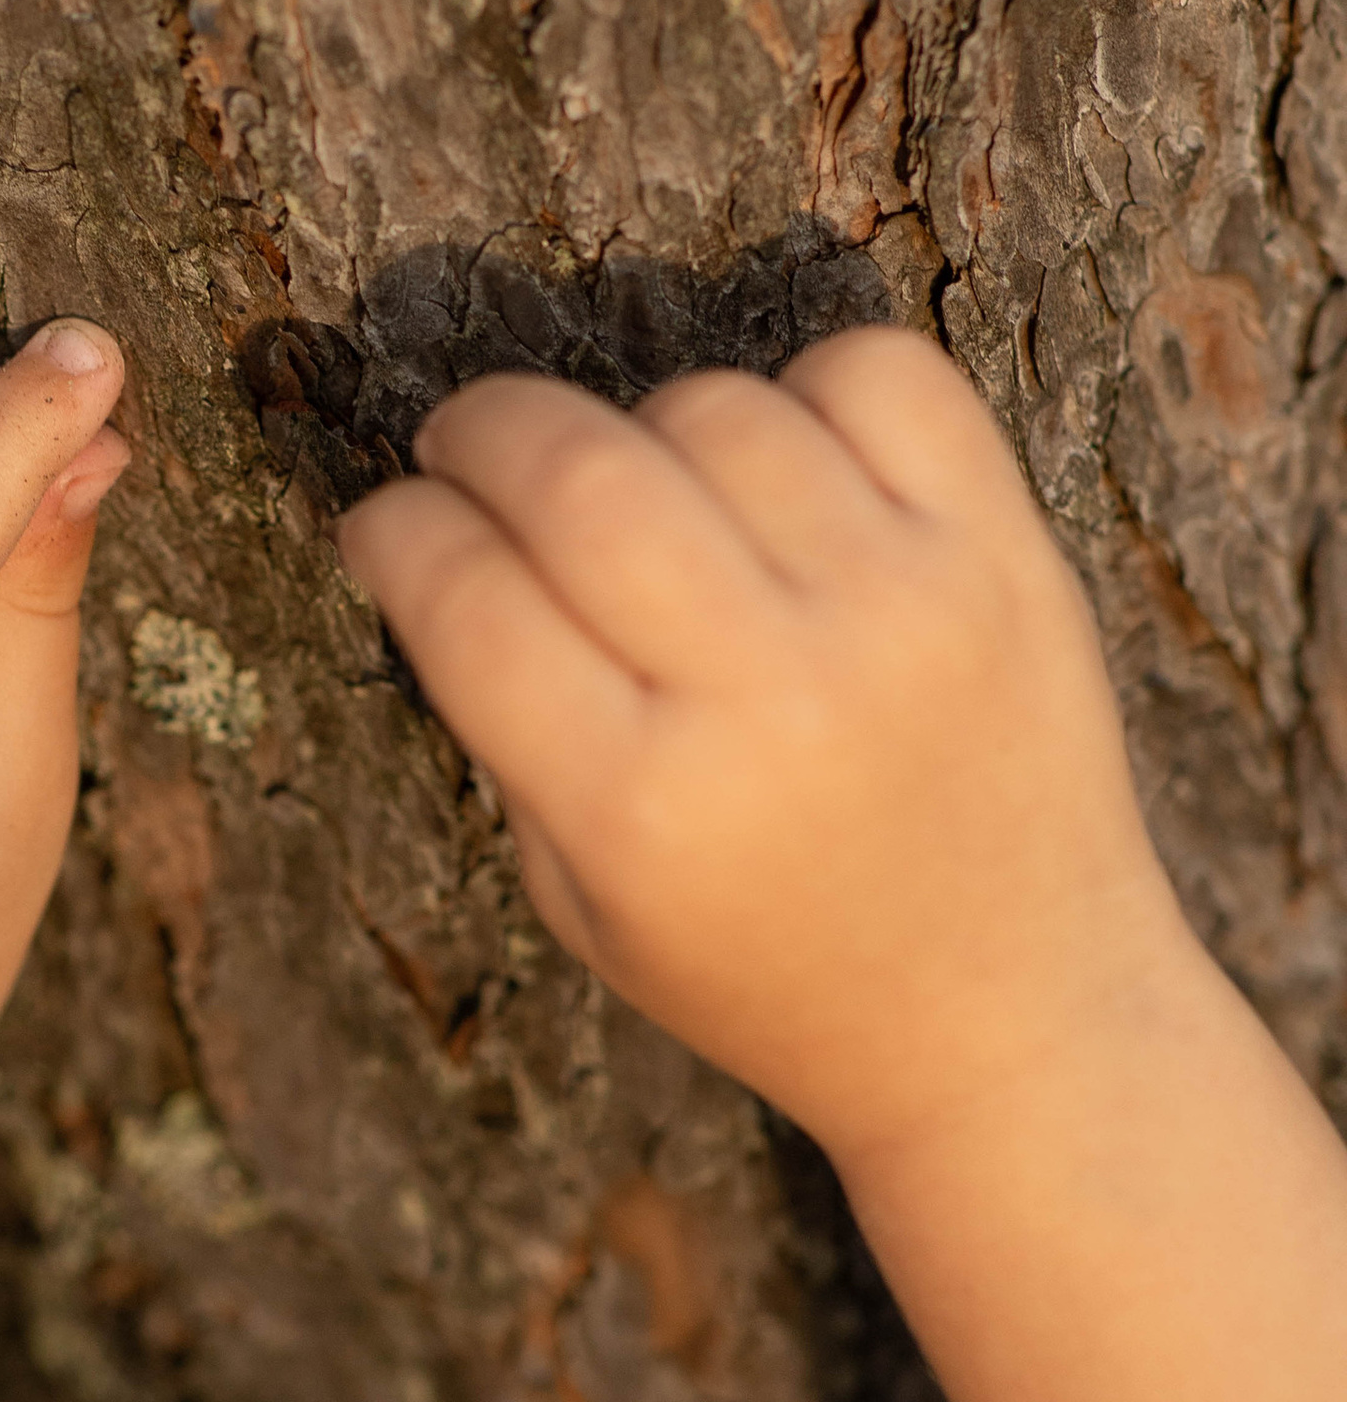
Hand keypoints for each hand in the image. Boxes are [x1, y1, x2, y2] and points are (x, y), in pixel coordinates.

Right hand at [335, 326, 1187, 1163]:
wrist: (1015, 1025)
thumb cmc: (771, 970)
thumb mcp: (582, 904)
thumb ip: (507, 731)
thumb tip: (443, 533)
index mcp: (642, 812)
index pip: (462, 595)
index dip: (392, 531)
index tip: (386, 525)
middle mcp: (772, 700)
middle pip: (575, 472)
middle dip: (480, 431)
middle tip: (463, 449)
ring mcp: (899, 614)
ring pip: (713, 407)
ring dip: (642, 424)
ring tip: (646, 489)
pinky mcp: (1003, 560)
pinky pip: (878, 376)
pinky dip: (807, 388)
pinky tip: (784, 465)